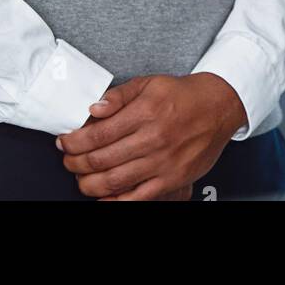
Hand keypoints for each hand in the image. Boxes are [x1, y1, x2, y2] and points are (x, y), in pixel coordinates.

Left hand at [57, 72, 245, 200]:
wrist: (219, 106)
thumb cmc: (184, 95)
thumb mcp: (149, 83)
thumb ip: (119, 95)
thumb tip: (93, 109)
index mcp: (146, 111)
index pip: (98, 133)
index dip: (74, 141)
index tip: (65, 141)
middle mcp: (154, 138)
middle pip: (101, 159)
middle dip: (75, 163)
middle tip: (68, 160)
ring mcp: (163, 162)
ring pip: (114, 181)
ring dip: (89, 184)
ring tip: (81, 178)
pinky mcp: (172, 179)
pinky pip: (137, 198)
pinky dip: (115, 201)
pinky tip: (103, 196)